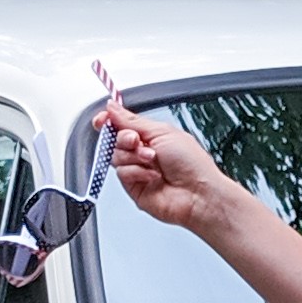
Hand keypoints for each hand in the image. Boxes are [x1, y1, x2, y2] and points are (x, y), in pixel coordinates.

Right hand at [99, 94, 230, 237]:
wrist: (199, 194)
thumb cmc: (192, 164)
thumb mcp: (162, 131)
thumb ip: (132, 120)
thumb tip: (112, 108)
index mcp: (152, 136)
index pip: (122, 125)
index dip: (109, 121)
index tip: (103, 119)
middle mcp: (143, 153)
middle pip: (115, 140)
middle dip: (124, 138)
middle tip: (136, 140)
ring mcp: (139, 170)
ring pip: (116, 157)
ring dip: (134, 156)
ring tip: (152, 160)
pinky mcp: (135, 187)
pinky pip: (122, 174)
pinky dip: (137, 172)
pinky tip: (153, 176)